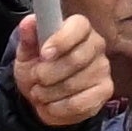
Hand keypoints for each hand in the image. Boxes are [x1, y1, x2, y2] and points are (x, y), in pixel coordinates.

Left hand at [11, 9, 120, 126]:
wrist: (42, 96)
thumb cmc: (37, 67)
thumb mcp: (26, 53)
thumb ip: (28, 38)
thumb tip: (28, 22)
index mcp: (79, 28)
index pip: (79, 26)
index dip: (61, 40)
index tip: (44, 55)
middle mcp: (96, 45)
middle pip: (76, 59)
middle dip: (48, 73)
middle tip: (35, 78)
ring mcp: (103, 68)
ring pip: (74, 84)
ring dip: (49, 93)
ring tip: (40, 92)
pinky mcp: (105, 91)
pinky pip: (79, 103)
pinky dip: (58, 108)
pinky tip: (52, 104)